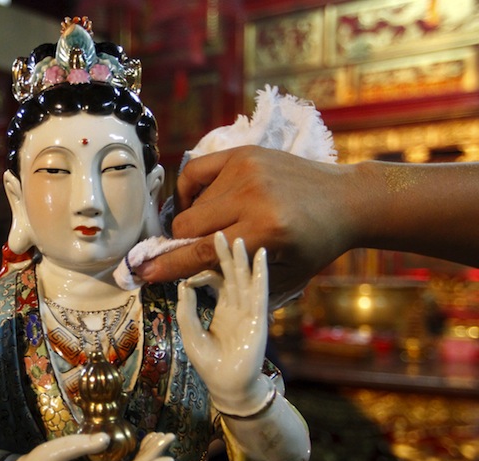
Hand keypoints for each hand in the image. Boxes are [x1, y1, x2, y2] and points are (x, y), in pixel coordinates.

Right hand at [137, 146, 353, 300]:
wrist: (345, 200)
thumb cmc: (315, 246)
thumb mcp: (282, 275)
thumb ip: (234, 277)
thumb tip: (186, 278)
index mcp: (264, 231)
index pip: (199, 252)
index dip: (168, 266)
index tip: (143, 273)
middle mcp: (251, 197)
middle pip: (185, 226)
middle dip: (183, 244)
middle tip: (196, 251)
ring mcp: (244, 171)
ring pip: (190, 204)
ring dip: (196, 221)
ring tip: (219, 226)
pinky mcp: (242, 154)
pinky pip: (194, 172)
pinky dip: (190, 191)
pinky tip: (202, 202)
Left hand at [176, 233, 271, 415]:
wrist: (228, 385)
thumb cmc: (209, 362)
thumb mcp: (190, 332)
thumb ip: (187, 309)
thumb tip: (183, 284)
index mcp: (222, 309)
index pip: (217, 280)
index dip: (207, 269)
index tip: (192, 263)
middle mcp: (237, 306)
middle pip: (232, 274)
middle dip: (226, 255)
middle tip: (219, 232)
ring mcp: (249, 311)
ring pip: (245, 280)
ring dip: (243, 260)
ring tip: (240, 239)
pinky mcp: (258, 318)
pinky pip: (260, 292)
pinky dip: (261, 274)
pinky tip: (261, 257)